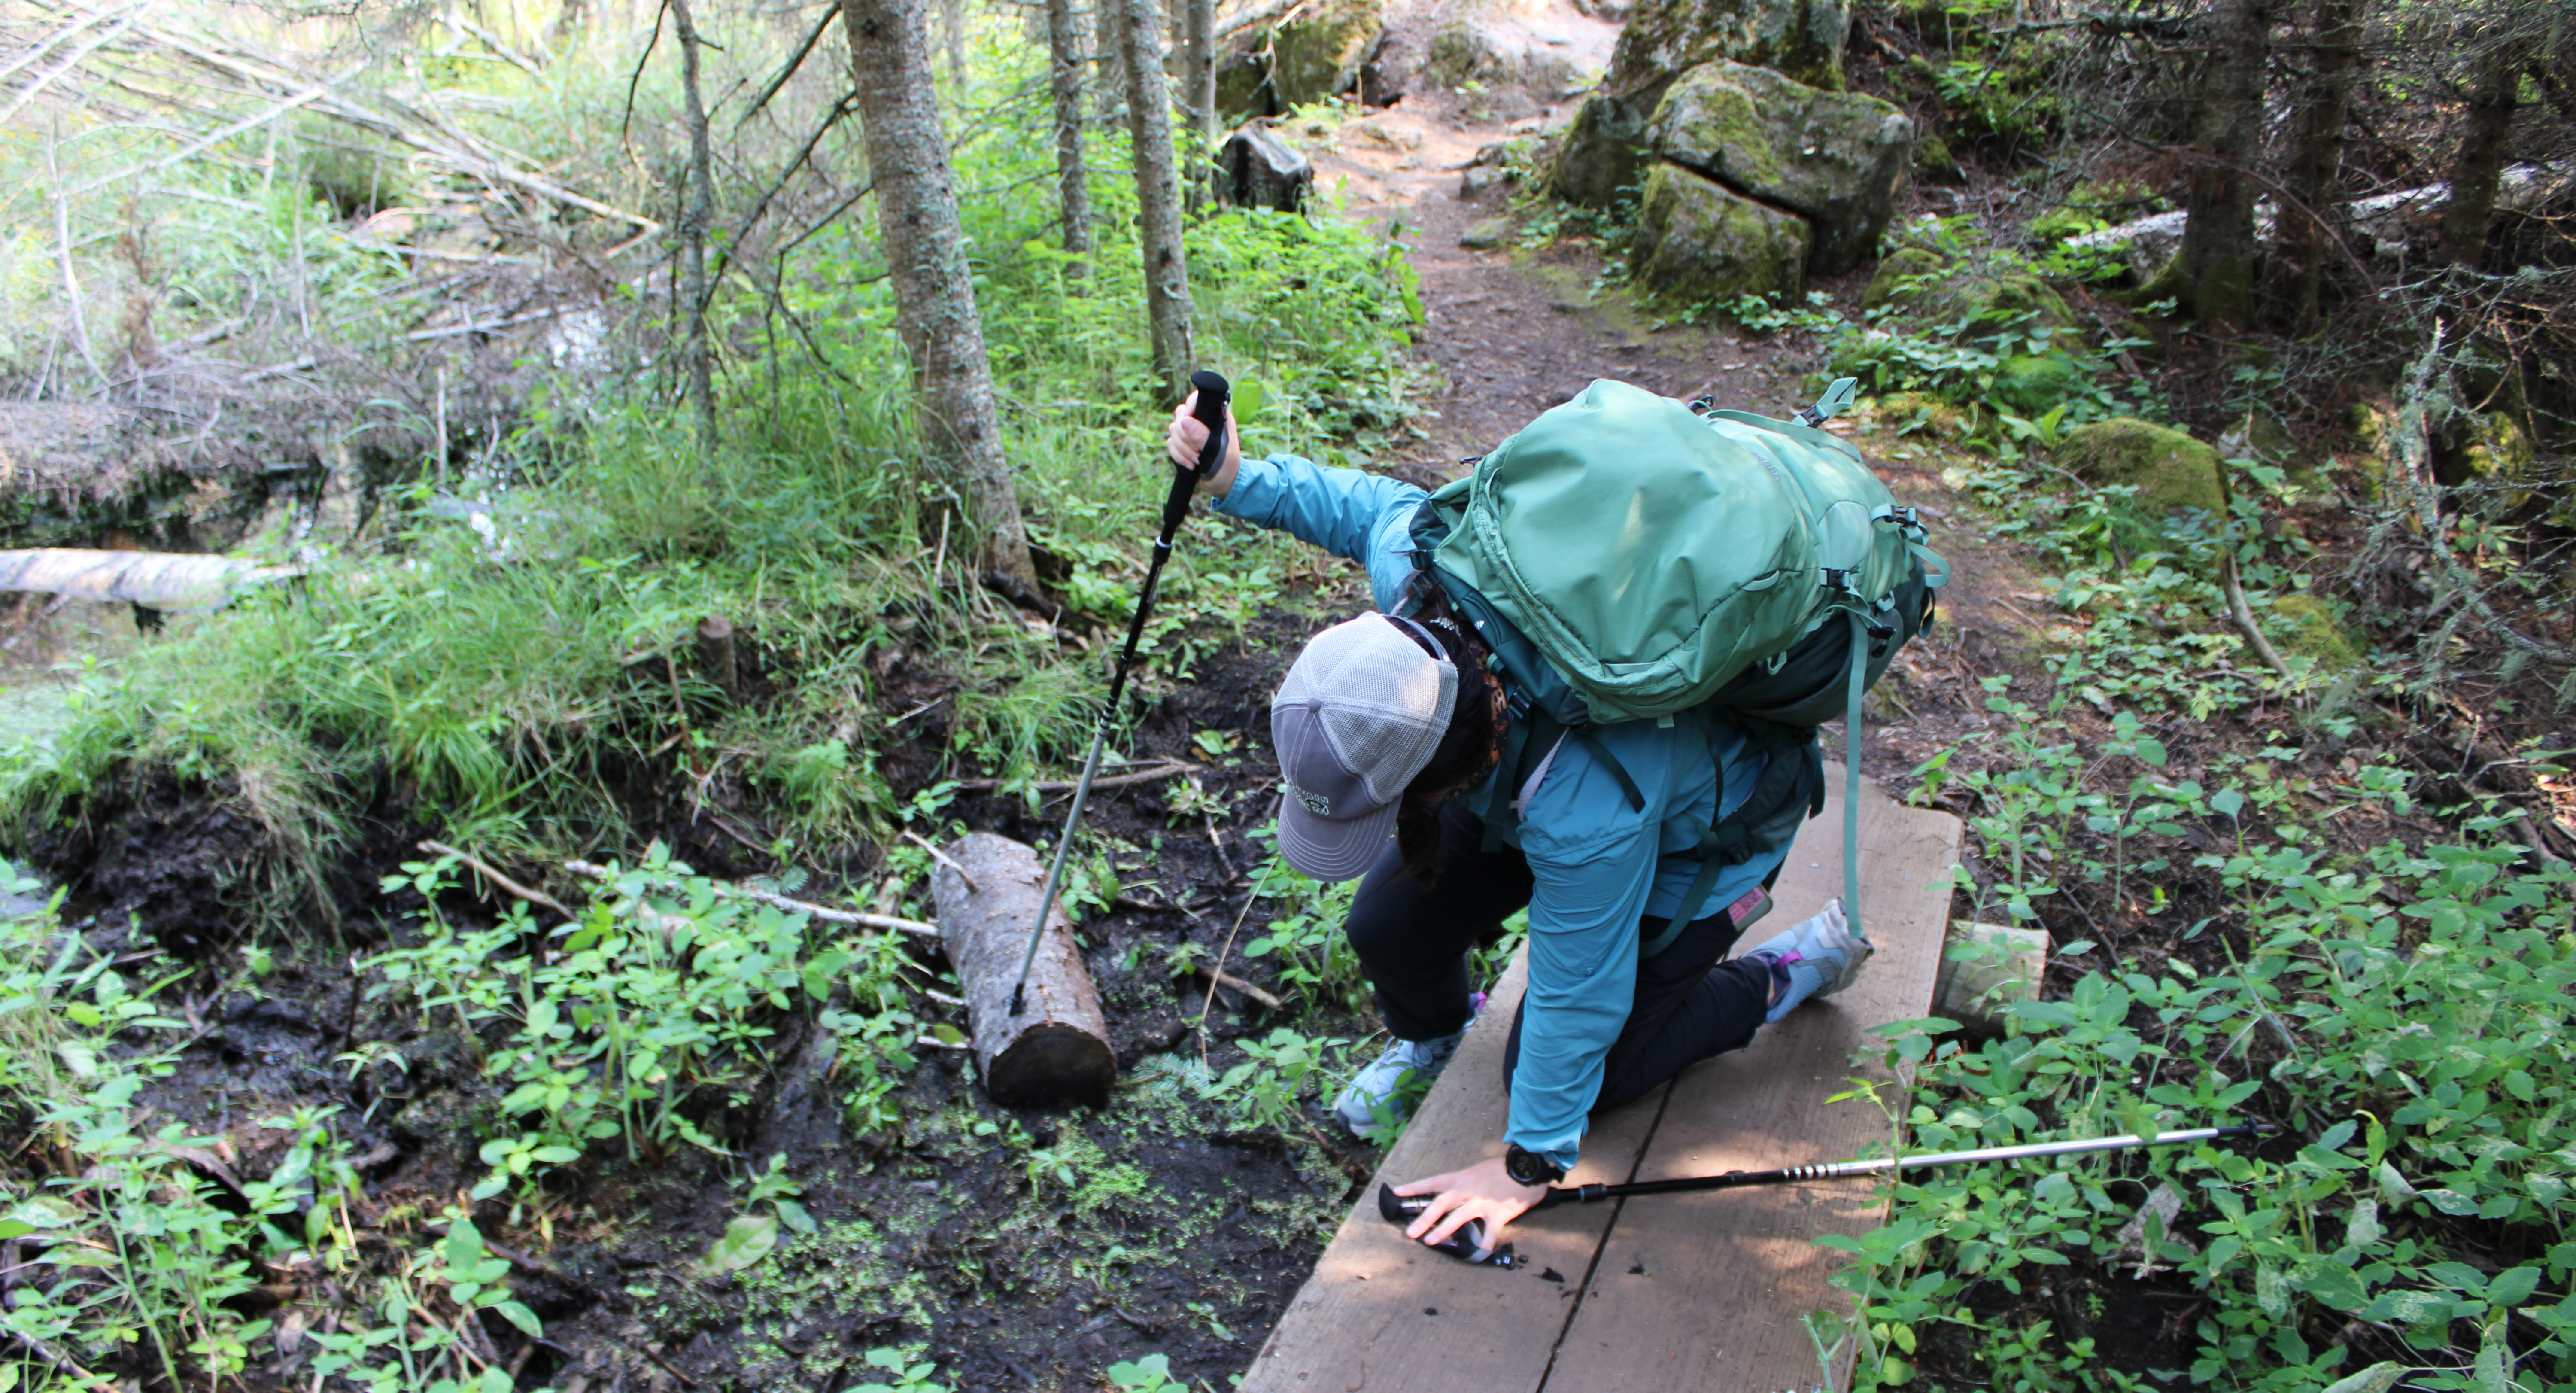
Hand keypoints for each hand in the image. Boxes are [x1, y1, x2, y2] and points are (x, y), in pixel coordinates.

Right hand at [1165, 392, 1242, 497]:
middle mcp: (1202, 420)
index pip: (1198, 398)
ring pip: (1173, 430)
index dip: (1190, 406)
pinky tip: (1191, 465)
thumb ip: (1202, 435)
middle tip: (1199, 451)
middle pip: (1180, 414)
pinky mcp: (1182, 443)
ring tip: (1198, 460)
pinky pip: (1170, 443)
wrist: (1222, 484)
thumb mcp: (1217, 451)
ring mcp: (1190, 431)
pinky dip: (1178, 456)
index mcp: (1216, 416)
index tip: (1188, 422)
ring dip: (1183, 449)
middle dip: (1186, 437)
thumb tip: (1184, 420)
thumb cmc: (1226, 465)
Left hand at [1393, 1155, 1547, 1248]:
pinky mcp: (1498, 1214)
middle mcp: (1468, 1189)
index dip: (1414, 1187)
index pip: (1433, 1182)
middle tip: (1410, 1232)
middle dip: (1423, 1219)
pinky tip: (1476, 1255)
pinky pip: (1488, 1234)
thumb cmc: (1502, 1169)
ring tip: (1430, 1242)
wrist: (1527, 1168)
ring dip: (1442, 1231)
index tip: (1396, 1192)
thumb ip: (1465, 1184)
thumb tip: (1453, 1197)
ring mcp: (1483, 1202)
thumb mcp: (1478, 1171)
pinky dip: (1482, 1246)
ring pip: (1458, 1217)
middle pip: (1441, 1203)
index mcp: (1462, 1178)